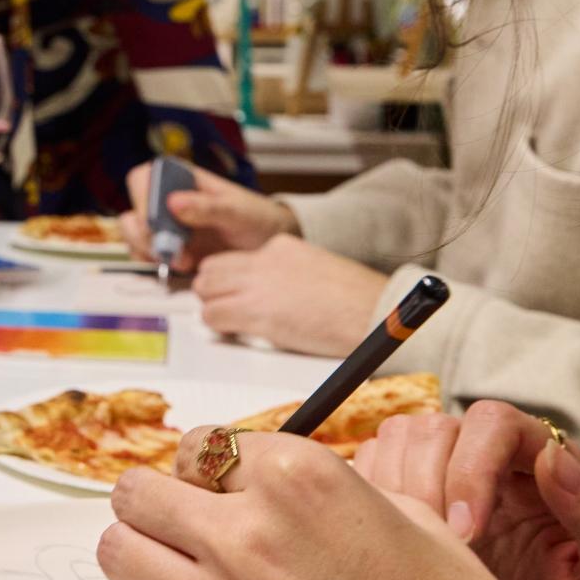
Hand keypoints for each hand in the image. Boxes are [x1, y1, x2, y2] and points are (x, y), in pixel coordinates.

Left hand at [99, 424, 579, 579]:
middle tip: (184, 530)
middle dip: (159, 507)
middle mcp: (251, 533)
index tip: (219, 494)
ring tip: (176, 575)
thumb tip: (283, 487)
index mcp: (304, 480)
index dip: (211, 474)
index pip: (205, 446)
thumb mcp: (414, 522)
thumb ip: (332, 494)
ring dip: (141, 557)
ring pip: (118, 550)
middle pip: (141, 491)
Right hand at [122, 160, 297, 270]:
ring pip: (134, 237)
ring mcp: (166, 227)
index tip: (157, 221)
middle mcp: (166, 201)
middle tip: (171, 250)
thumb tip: (174, 202)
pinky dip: (156, 266)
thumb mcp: (238, 210)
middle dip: (145, 235)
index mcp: (181, 178)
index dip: (143, 199)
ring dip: (150, 252)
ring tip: (183, 262)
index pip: (143, 179)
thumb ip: (208, 207)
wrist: (268, 245)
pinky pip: (147, 257)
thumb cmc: (257, 217)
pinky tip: (182, 268)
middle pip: (133, 211)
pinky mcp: (169, 250)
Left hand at [189, 235, 385, 352]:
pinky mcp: (255, 310)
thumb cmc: (358, 300)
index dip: (232, 279)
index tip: (237, 293)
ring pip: (205, 289)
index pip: (235, 257)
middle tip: (226, 308)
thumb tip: (274, 291)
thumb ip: (289, 274)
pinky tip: (236, 333)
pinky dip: (218, 327)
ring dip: (213, 306)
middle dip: (214, 290)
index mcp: (281, 246)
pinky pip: (212, 315)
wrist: (375, 313)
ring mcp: (256, 283)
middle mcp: (264, 258)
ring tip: (232, 322)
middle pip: (212, 268)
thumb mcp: (317, 270)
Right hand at [353, 402, 579, 579]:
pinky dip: (370, 501)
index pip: (495, 423)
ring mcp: (448, 476)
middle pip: (436, 427)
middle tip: (437, 550)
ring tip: (417, 550)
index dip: (470, 467)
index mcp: (546, 462)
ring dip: (394, 490)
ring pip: (397, 440)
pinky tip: (393, 549)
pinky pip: (371, 471)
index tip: (467, 534)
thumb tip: (555, 460)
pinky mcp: (413, 501)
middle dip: (426, 484)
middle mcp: (493, 458)